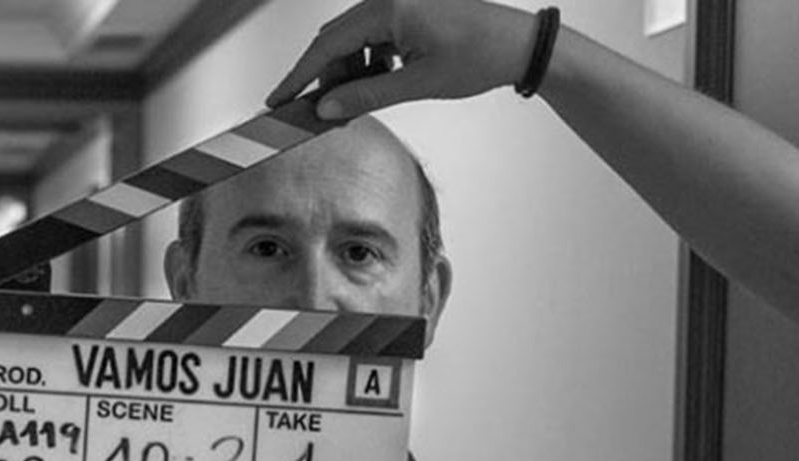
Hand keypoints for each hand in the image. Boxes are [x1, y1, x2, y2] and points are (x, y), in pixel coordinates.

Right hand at [265, 0, 533, 118]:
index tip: (278, 98)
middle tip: (320, 111)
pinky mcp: (410, 11)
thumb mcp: (419, 83)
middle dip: (326, 77)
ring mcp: (399, 2)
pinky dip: (370, 61)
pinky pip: (375, 36)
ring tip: (359, 100)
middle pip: (337, 40)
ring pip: (355, 39)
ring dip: (351, 71)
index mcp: (388, 8)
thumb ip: (368, 95)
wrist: (520, 45)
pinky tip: (383, 80)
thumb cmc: (480, 56)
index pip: (327, 45)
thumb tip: (328, 108)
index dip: (299, 75)